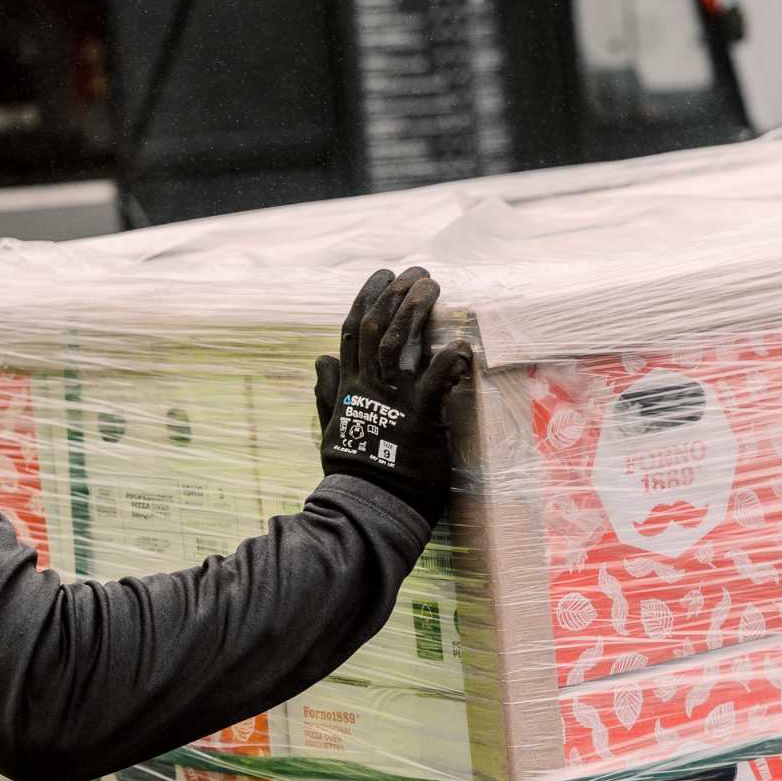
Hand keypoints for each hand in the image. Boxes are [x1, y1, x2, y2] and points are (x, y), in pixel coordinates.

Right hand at [313, 267, 473, 523]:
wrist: (369, 507)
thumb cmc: (356, 470)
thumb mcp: (334, 427)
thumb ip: (328, 392)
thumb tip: (319, 359)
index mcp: (348, 388)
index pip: (353, 332)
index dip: (367, 299)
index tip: (382, 275)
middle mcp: (367, 388)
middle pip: (376, 329)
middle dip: (395, 294)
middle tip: (417, 272)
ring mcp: (391, 403)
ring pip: (396, 345)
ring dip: (414, 311)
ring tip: (431, 287)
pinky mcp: (418, 421)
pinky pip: (432, 383)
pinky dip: (447, 361)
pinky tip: (462, 343)